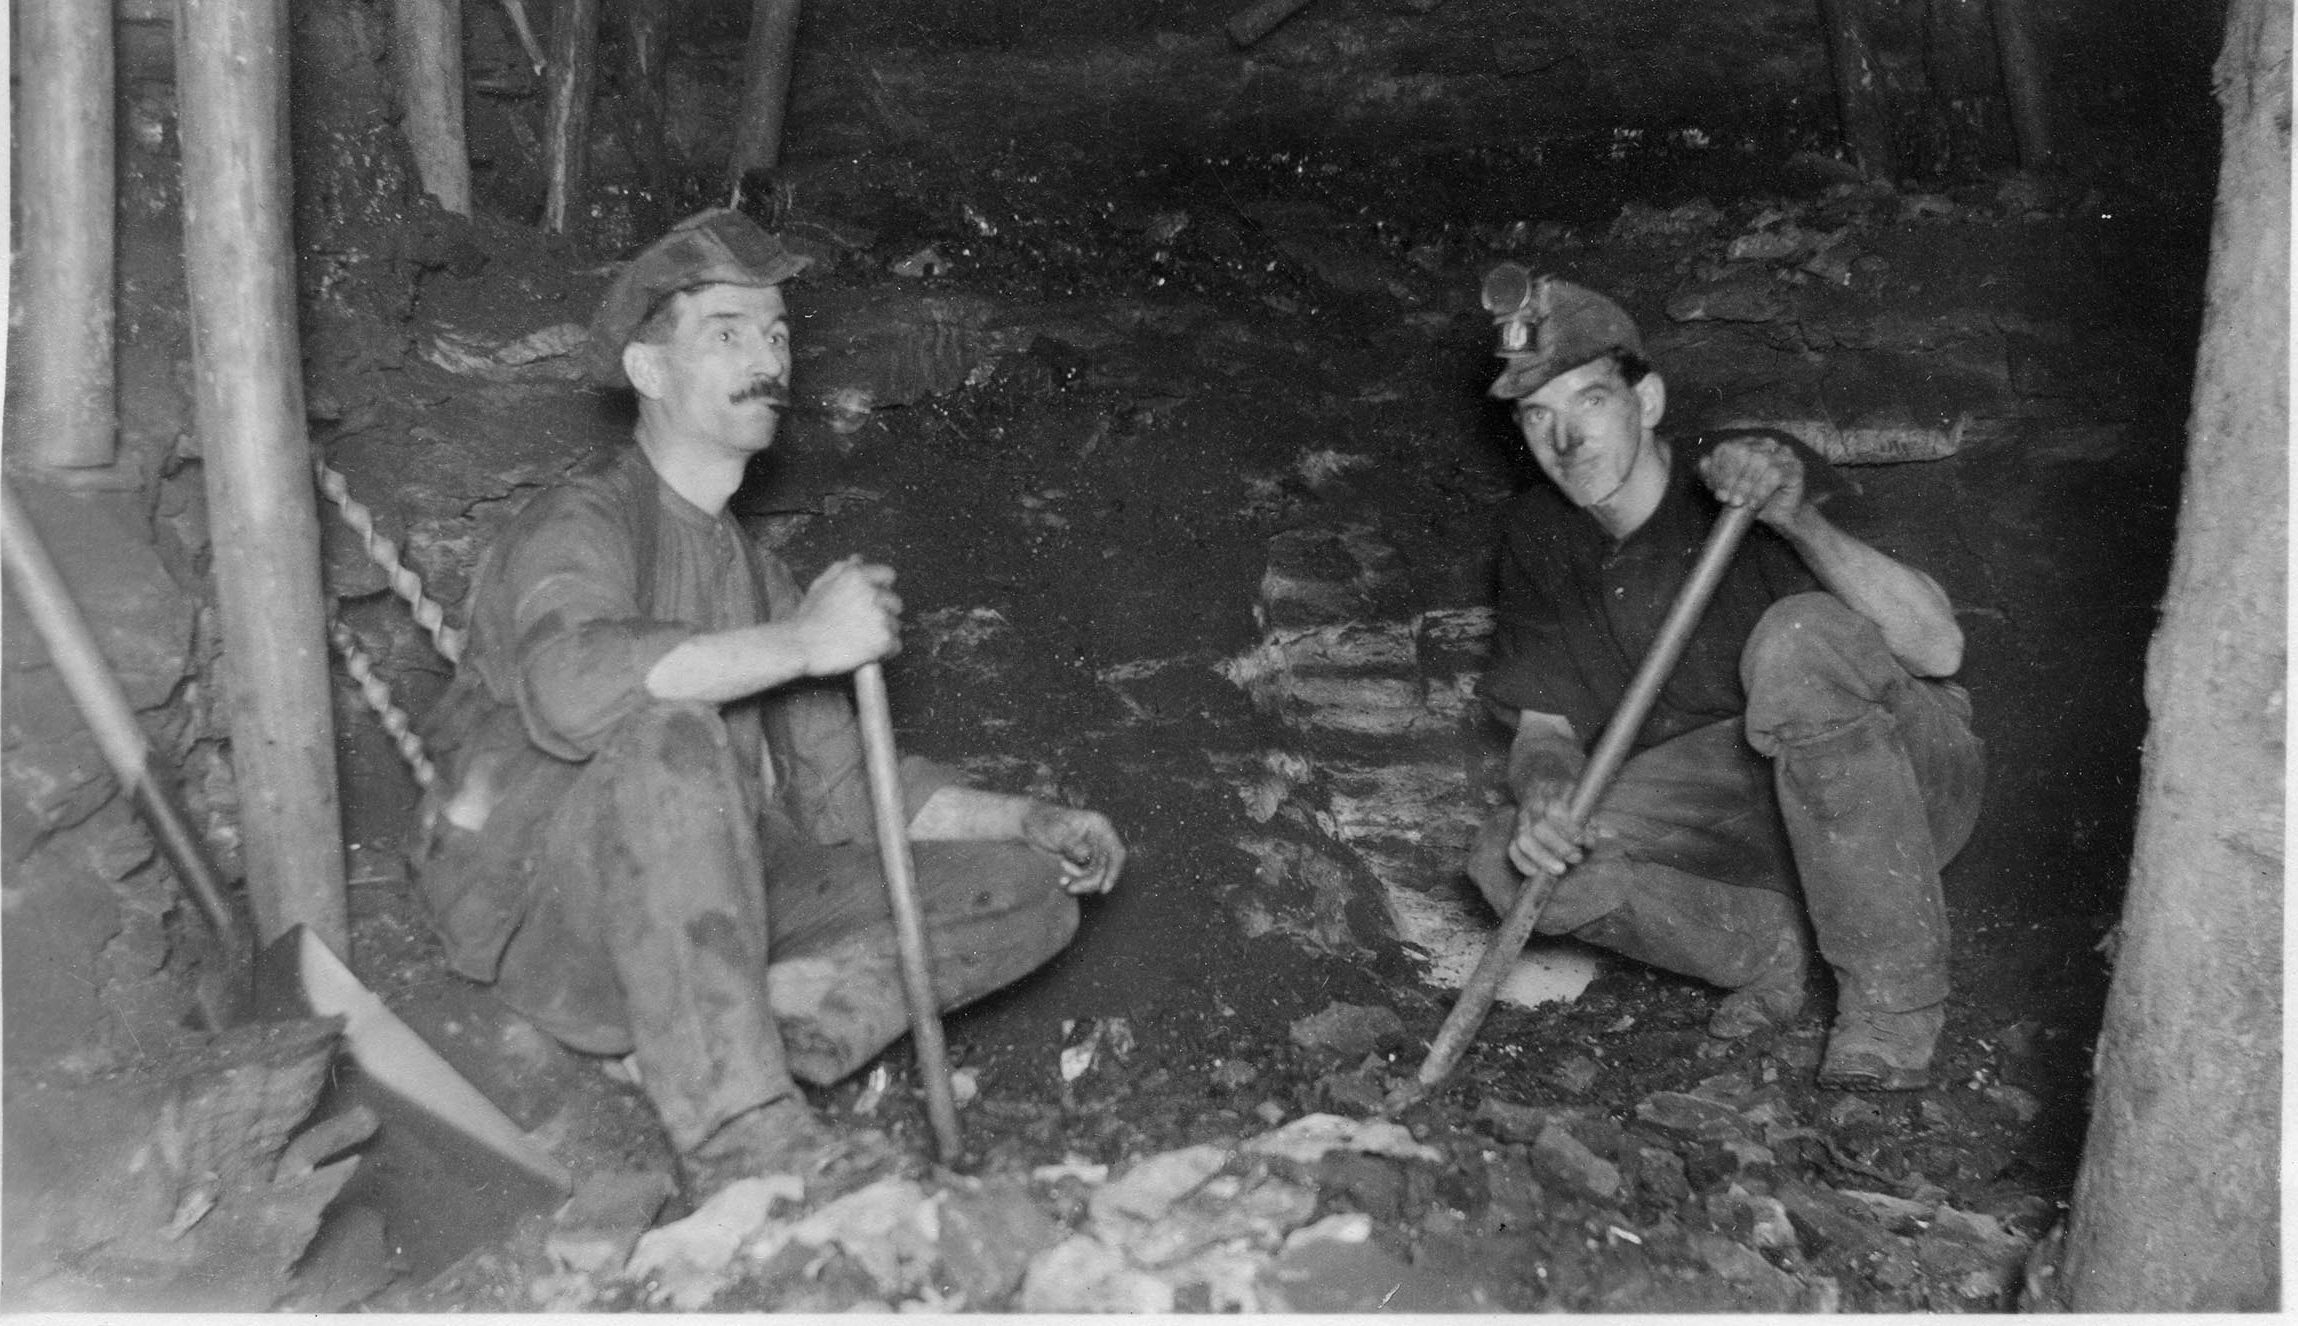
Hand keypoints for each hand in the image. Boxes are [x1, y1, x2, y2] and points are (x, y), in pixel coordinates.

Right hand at [794, 556, 900, 676]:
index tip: (872, 601)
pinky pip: (896, 645)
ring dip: (883, 633)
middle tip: (862, 625)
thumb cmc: (808, 618)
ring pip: (896, 625)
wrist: (799, 646)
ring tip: (859, 640)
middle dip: (883, 613)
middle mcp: (872, 592)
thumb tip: (858, 559)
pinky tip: (866, 652)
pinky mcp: (884, 639)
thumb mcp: (821, 585)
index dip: (881, 588)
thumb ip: (842, 570)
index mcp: (858, 575)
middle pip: (896, 603)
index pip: (888, 575)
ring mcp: (880, 616)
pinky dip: (884, 652)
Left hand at [1019, 802, 1125, 894]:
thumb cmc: (1043, 821)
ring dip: (1082, 883)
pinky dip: (1075, 882)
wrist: (1028, 824)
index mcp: (1100, 826)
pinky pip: (1085, 877)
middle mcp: (1100, 839)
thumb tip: (1086, 856)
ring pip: (1096, 875)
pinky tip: (1062, 881)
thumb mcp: (1056, 831)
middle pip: (1106, 868)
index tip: (1104, 889)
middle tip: (1072, 888)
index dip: (1114, 871)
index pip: (1116, 852)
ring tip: (1063, 883)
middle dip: (1091, 882)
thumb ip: (1072, 844)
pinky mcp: (1082, 861)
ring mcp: (1092, 850)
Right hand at [1508, 781, 1588, 878]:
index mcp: (1550, 791)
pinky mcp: (1514, 830)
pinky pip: (1513, 849)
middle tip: (1575, 858)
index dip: (1568, 829)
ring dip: (1542, 858)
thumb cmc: (1563, 792)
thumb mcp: (1578, 794)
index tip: (1582, 841)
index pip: (1555, 811)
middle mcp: (1532, 804)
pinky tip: (1536, 873)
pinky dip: (1523, 863)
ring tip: (1560, 869)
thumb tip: (1589, 842)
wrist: (1534, 777)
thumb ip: (1585, 818)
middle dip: (1558, 847)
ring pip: (1524, 839)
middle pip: (1538, 827)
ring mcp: (1521, 818)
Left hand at [1699, 435, 1804, 527]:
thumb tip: (1703, 462)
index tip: (1714, 489)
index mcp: (1748, 444)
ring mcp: (1783, 454)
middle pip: (1742, 452)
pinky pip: (1775, 474)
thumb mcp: (1729, 488)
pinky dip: (1760, 490)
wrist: (1781, 516)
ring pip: (1759, 461)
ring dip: (1744, 485)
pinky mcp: (1795, 467)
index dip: (1717, 469)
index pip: (1727, 448)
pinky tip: (1754, 503)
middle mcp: (1766, 444)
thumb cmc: (1753, 499)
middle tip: (1725, 499)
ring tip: (1738, 503)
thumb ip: (1713, 474)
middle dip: (1729, 477)